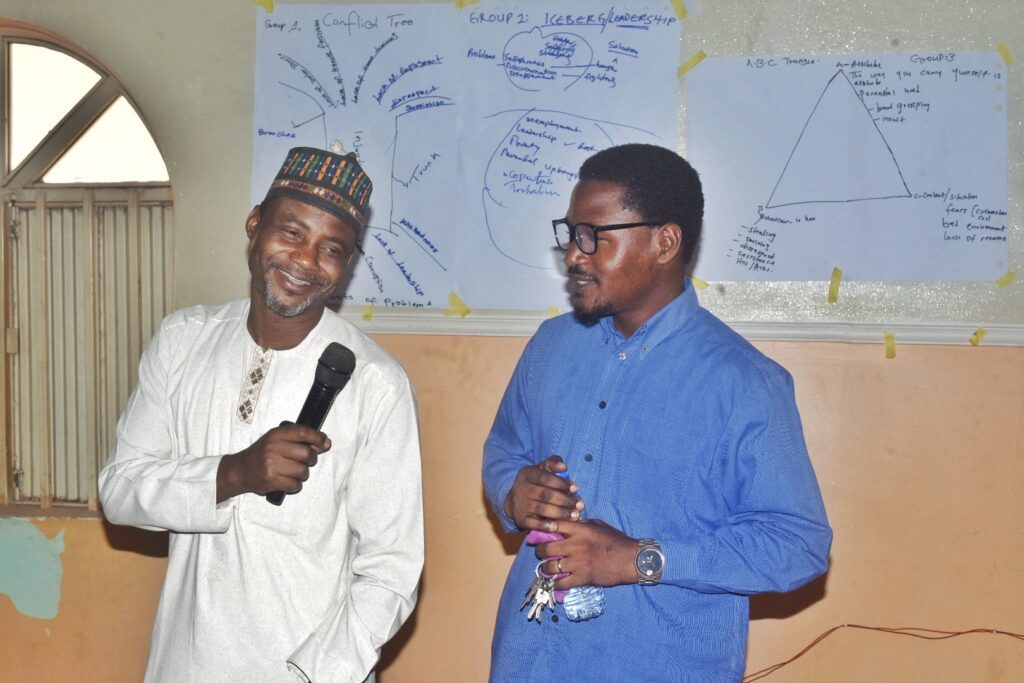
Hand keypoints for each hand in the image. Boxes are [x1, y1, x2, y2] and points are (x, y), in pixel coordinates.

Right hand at [216, 424, 330, 501]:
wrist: (240, 470)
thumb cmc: (262, 454)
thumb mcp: (277, 440)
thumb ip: (299, 440)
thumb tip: (325, 443)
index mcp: (276, 435)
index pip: (302, 432)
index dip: (317, 437)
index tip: (325, 442)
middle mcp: (273, 448)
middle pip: (307, 454)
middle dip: (311, 459)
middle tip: (306, 461)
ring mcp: (271, 465)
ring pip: (303, 471)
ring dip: (302, 474)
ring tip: (293, 472)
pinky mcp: (271, 481)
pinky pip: (296, 484)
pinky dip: (295, 484)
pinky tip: (287, 480)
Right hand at [503, 455, 583, 531]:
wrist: (514, 500)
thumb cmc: (535, 483)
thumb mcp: (541, 470)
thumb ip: (553, 464)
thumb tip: (564, 466)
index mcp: (527, 474)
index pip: (545, 478)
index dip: (561, 483)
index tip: (576, 488)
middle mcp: (521, 488)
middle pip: (545, 495)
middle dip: (564, 500)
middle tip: (580, 504)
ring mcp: (520, 504)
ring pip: (541, 509)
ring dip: (560, 513)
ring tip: (575, 515)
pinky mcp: (520, 519)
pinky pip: (532, 523)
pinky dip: (544, 525)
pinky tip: (556, 526)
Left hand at [534, 519, 638, 589]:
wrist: (632, 560)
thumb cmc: (617, 541)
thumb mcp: (599, 526)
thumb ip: (583, 524)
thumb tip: (569, 524)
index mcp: (580, 530)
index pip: (553, 525)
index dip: (543, 528)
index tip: (539, 532)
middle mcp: (576, 546)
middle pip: (546, 548)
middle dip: (540, 551)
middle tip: (541, 552)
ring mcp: (578, 563)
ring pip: (550, 567)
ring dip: (545, 568)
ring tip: (545, 568)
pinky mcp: (583, 578)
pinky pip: (561, 583)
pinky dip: (555, 584)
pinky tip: (555, 582)